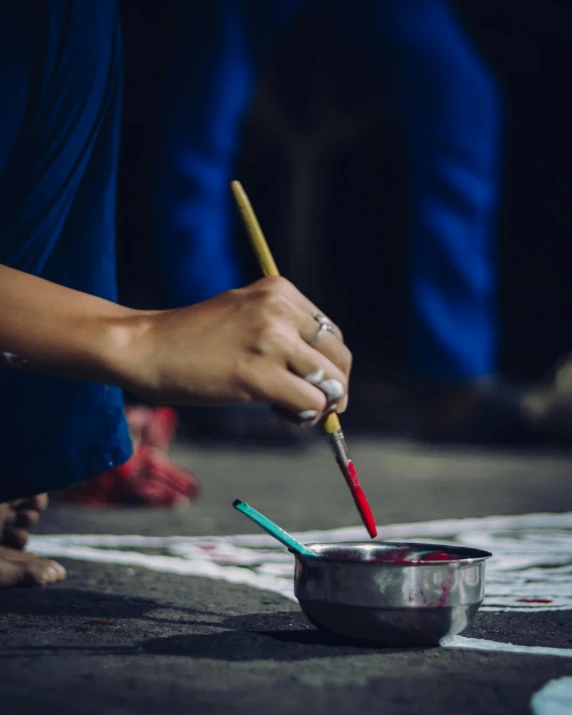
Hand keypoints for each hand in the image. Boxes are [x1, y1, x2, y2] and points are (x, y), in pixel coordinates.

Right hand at [122, 277, 351, 422]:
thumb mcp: (244, 312)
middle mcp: (280, 309)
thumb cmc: (193, 338)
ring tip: (288, 407)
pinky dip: (303, 415)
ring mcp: (271, 340)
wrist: (147, 347)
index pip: (331, 333)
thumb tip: (325, 374)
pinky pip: (310, 403)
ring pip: (331, 383)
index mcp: (279, 290)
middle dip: (335, 387)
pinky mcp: (259, 374)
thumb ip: (283, 330)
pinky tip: (277, 410)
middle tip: (316, 404)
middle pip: (339, 357)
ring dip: (319, 404)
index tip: (313, 381)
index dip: (329, 364)